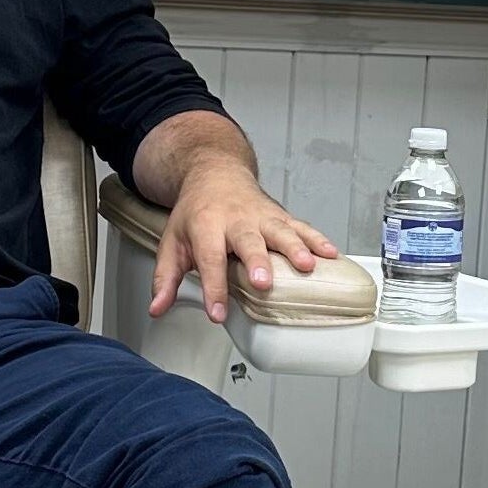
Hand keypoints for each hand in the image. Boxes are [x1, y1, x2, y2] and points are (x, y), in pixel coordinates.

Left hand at [148, 159, 339, 322]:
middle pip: (247, 241)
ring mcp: (262, 216)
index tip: (217, 314)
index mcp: (205, 226)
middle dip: (257, 262)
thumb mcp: (172, 243)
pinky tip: (331, 254)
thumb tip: (157, 309)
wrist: (215, 173)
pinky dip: (317, 239)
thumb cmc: (196, 213)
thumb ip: (165, 278)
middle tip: (263, 282)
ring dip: (295, 248)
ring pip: (280, 231)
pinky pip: (301, 226)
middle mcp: (235, 220)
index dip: (214, 288)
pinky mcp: (280, 216)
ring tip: (307, 266)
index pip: (208, 259)